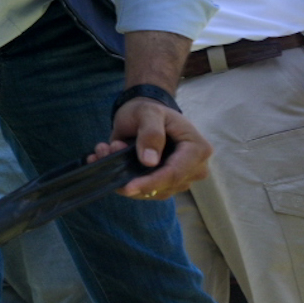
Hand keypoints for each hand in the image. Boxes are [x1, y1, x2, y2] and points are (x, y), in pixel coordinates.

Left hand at [97, 98, 211, 200]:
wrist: (147, 116)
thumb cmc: (150, 111)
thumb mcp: (148, 113)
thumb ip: (150, 133)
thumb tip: (150, 161)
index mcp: (197, 149)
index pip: (175, 173)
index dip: (151, 182)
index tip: (127, 187)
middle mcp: (195, 168)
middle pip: (164, 186)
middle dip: (132, 177)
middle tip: (105, 151)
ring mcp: (182, 179)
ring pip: (152, 191)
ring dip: (124, 177)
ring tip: (105, 150)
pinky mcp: (166, 185)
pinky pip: (146, 191)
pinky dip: (125, 179)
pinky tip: (107, 159)